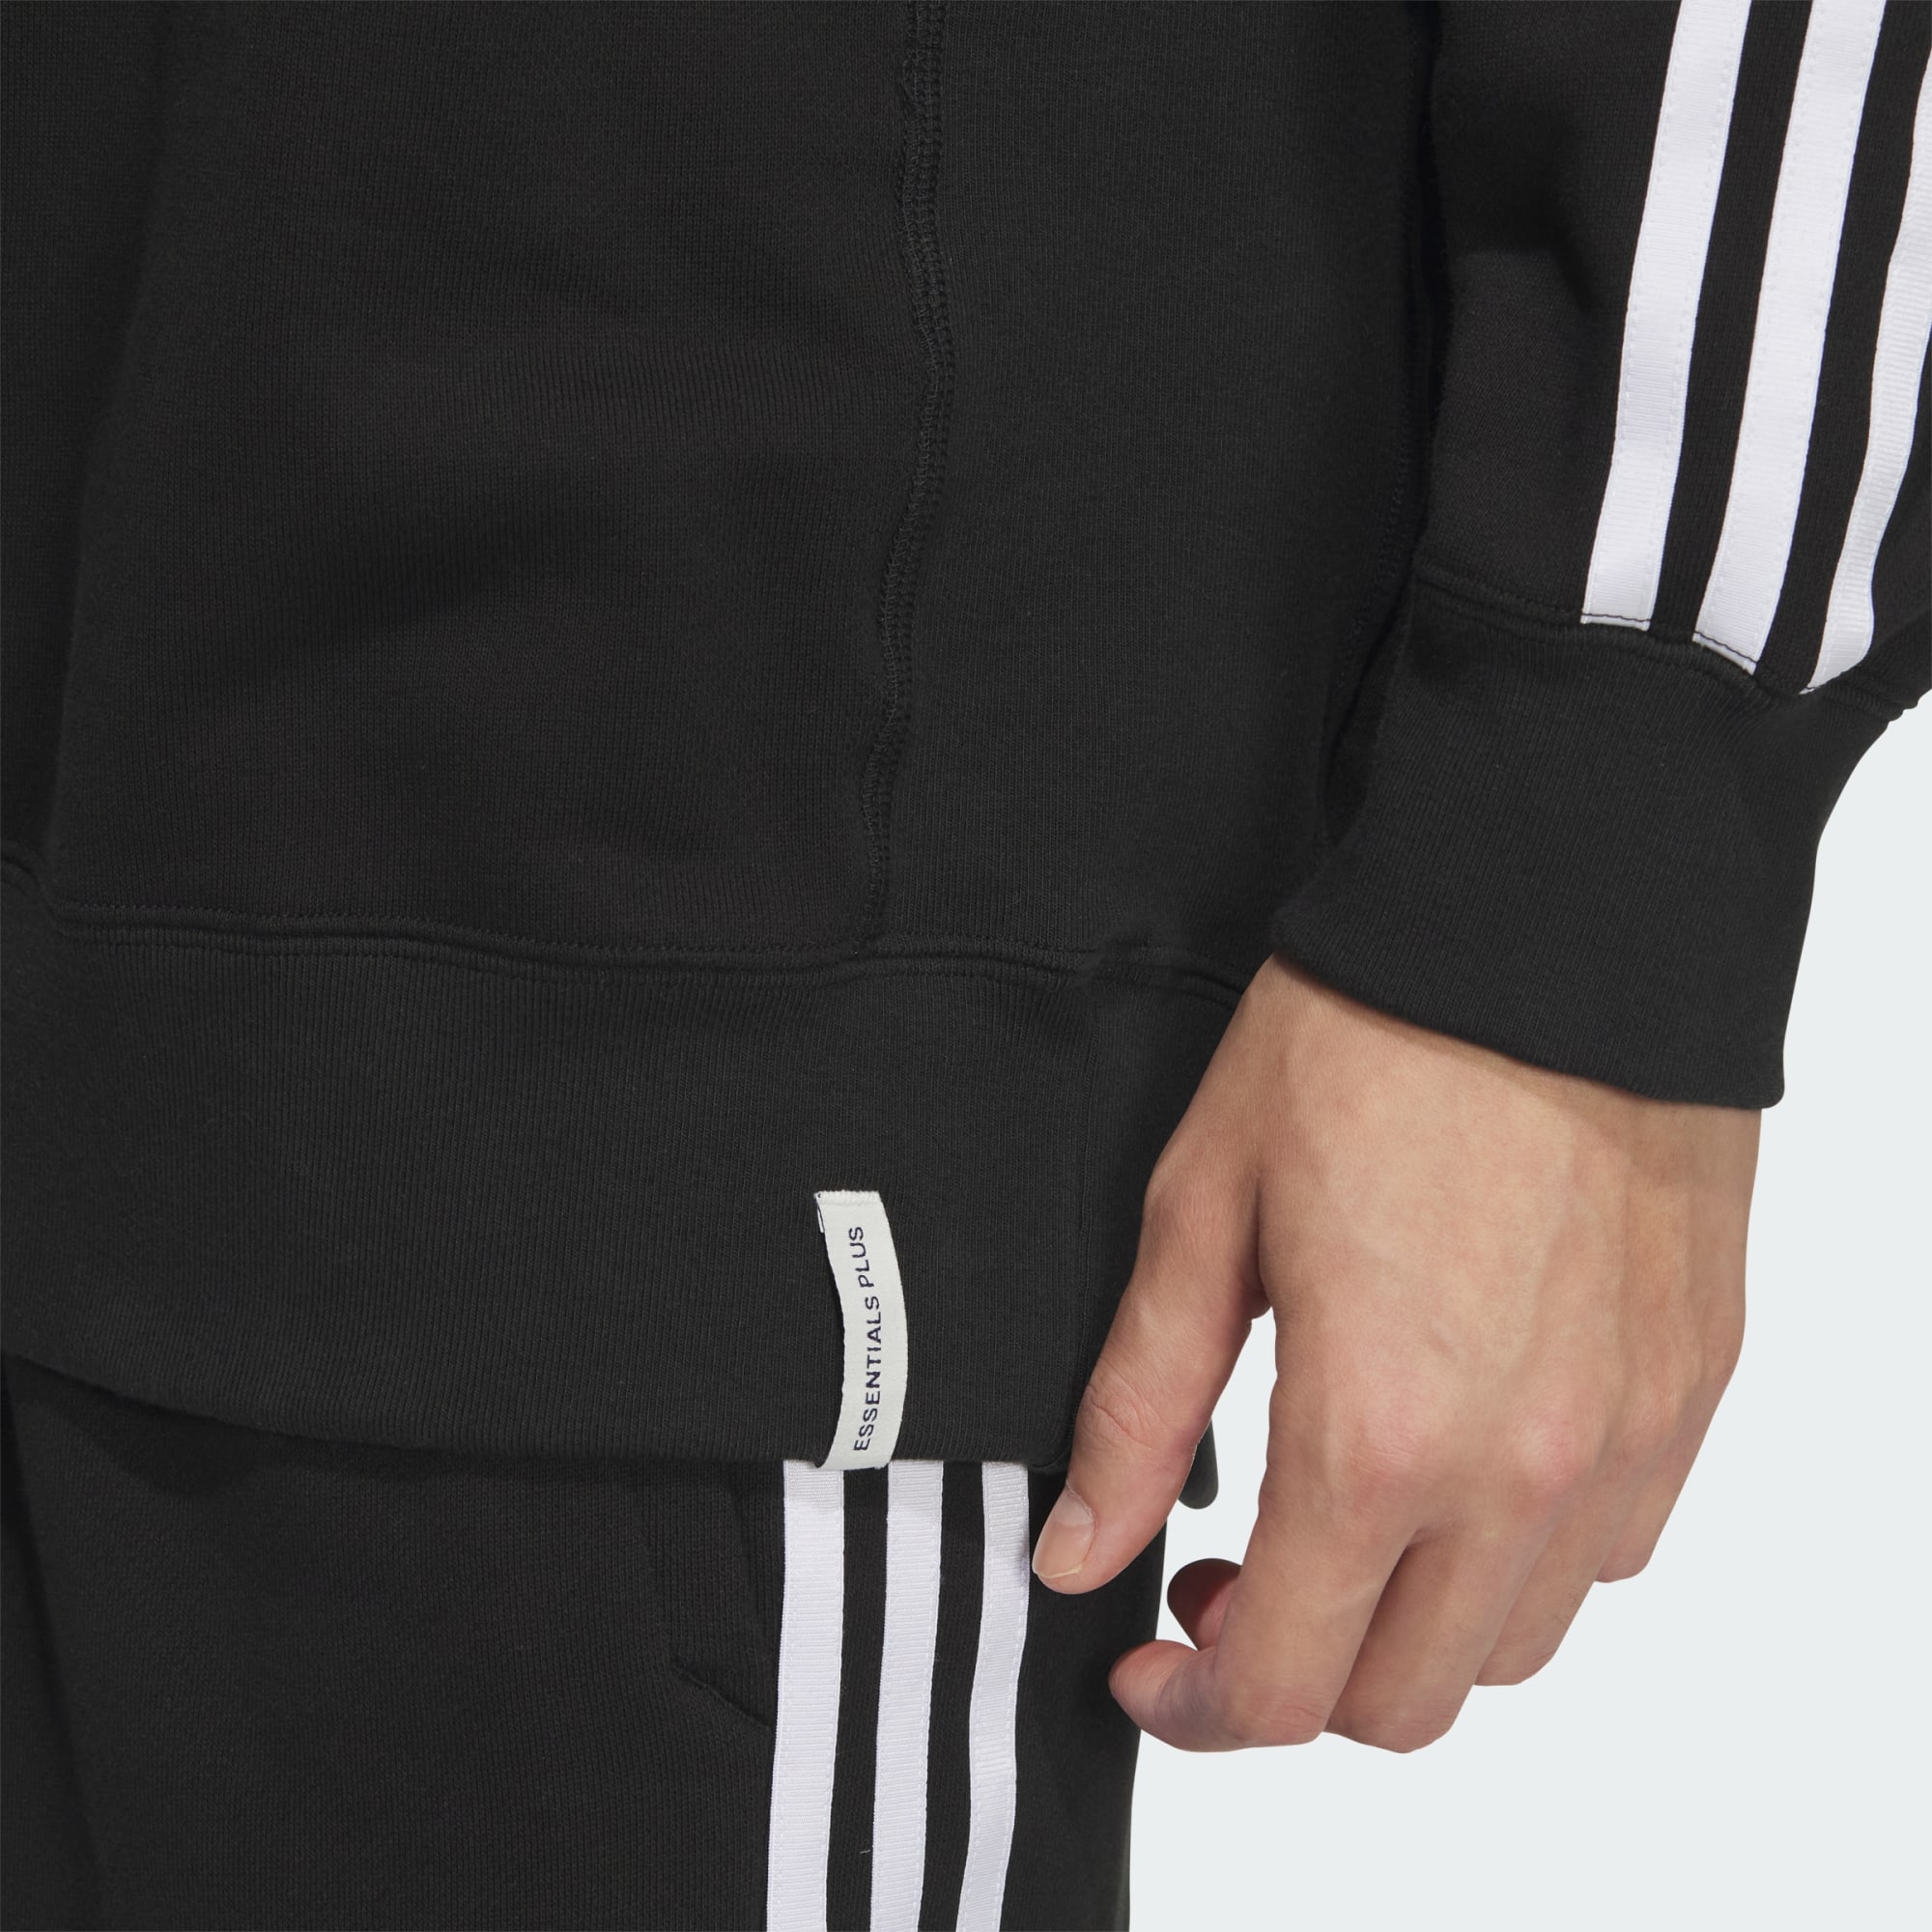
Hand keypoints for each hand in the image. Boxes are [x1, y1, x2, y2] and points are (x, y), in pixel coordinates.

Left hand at [1032, 956, 1757, 1751]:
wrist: (1549, 923)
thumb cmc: (1366, 1042)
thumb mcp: (1201, 1209)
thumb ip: (1138, 1405)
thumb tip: (1079, 1551)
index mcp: (1379, 1432)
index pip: (1287, 1686)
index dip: (1198, 1709)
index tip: (1149, 1662)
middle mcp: (1523, 1470)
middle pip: (1406, 1702)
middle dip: (1296, 1679)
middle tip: (1230, 1576)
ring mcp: (1626, 1437)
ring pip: (1517, 1645)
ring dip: (1411, 1626)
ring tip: (1347, 1516)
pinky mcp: (1690, 1384)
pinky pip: (1611, 1547)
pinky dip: (1521, 1555)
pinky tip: (1460, 1455)